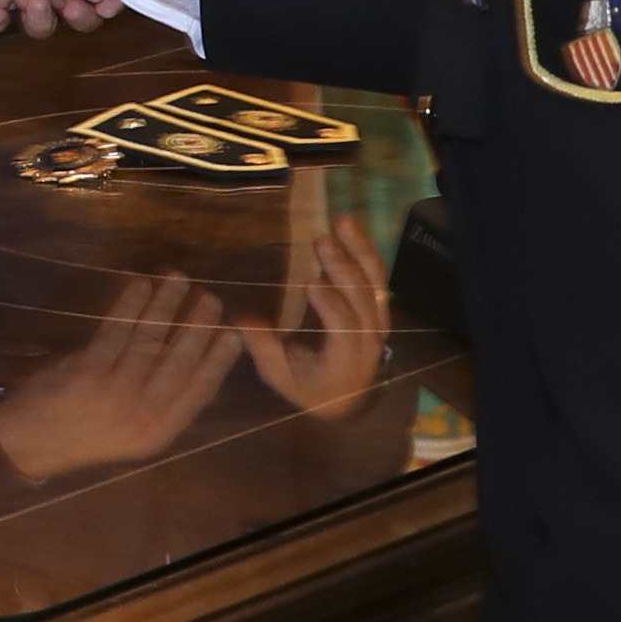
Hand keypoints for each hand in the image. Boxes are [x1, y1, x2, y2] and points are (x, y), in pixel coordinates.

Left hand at [0, 270, 241, 478]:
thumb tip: (194, 356)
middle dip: (198, 326)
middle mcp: (141, 414)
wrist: (31, 443)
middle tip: (212, 299)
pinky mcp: (87, 372)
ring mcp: (114, 392)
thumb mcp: (135, 431)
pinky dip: (130, 303)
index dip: (219, 360)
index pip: (199, 391)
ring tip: (179, 280)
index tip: (235, 333)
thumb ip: (163, 401)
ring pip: (149, 340)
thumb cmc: (87, 432)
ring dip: (166, 305)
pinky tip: (142, 284)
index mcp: (158, 433)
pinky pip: (116, 330)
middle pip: (179, 362)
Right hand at [240, 206, 392, 421]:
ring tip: (343, 221)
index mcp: (344, 362)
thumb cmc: (308, 387)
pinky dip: (366, 252)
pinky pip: (379, 279)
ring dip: (360, 250)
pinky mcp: (380, 310)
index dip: (330, 305)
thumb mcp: (279, 375)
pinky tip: (350, 231)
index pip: (344, 330)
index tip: (308, 280)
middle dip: (343, 268)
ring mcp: (379, 324)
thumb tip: (240, 318)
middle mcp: (368, 342)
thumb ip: (263, 347)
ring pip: (376, 284)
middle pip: (363, 301)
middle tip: (320, 240)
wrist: (346, 399)